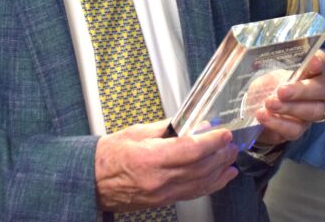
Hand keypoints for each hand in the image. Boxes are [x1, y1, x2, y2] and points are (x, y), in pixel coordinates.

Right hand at [95, 119, 238, 211]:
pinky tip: (223, 177)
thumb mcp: (135, 132)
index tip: (223, 133)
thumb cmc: (109, 156)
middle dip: (220, 154)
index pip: (190, 150)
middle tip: (231, 143)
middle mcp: (159, 179)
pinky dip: (212, 184)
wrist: (93, 182)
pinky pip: (194, 193)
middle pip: (200, 167)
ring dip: (220, 169)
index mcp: (150, 158)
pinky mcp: (164, 201)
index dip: (211, 141)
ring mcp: (163, 193)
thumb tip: (189, 124)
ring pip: (200, 182)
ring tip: (231, 157)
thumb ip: (166, 128)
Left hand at [254, 51, 324, 145]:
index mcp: (309, 70)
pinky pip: (295, 129)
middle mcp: (315, 91)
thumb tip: (245, 47)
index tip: (312, 62)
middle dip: (303, 90)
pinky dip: (278, 123)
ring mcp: (309, 112)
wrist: (254, 109)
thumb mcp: (261, 69)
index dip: (319, 62)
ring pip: (313, 111)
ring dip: (290, 108)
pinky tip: (263, 116)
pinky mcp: (298, 129)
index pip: (321, 63)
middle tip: (281, 91)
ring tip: (269, 103)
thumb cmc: (265, 84)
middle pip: (323, 89)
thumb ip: (261, 59)